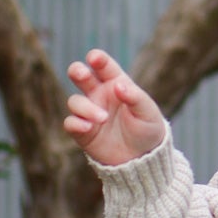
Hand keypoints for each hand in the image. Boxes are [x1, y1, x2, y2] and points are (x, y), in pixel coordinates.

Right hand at [65, 49, 167, 165]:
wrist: (142, 159)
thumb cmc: (147, 129)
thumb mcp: (147, 112)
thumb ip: (134, 97)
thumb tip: (118, 85)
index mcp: (116, 83)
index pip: (103, 66)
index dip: (97, 59)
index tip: (94, 58)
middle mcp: (99, 94)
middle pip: (80, 75)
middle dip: (77, 71)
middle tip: (82, 74)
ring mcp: (89, 112)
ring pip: (75, 101)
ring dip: (86, 108)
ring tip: (103, 118)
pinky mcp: (82, 131)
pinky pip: (70, 123)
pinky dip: (76, 123)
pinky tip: (88, 127)